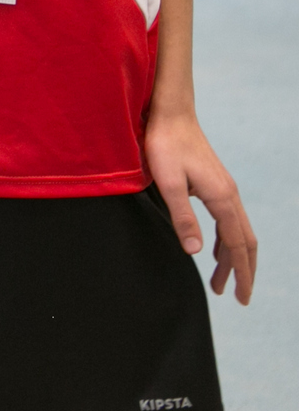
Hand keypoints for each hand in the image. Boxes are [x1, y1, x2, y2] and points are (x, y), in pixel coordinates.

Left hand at [144, 109, 256, 303]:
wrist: (170, 112)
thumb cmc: (165, 145)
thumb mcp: (168, 183)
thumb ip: (183, 217)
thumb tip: (197, 252)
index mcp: (222, 199)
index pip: (236, 246)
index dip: (240, 274)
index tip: (242, 298)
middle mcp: (229, 195)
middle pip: (244, 242)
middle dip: (243, 272)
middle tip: (239, 298)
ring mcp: (224, 188)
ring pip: (238, 231)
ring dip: (233, 258)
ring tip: (222, 281)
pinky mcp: (214, 183)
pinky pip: (228, 220)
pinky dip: (226, 240)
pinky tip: (214, 248)